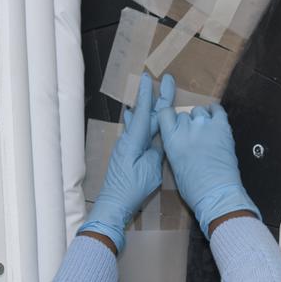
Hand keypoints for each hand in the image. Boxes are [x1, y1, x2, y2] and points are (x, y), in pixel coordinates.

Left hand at [79, 73, 173, 250]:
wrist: (114, 204)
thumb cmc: (133, 188)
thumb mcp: (151, 170)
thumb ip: (157, 152)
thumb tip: (159, 141)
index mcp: (134, 140)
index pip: (144, 112)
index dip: (148, 95)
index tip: (148, 77)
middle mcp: (129, 140)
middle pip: (146, 116)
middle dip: (155, 99)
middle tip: (166, 81)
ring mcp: (126, 147)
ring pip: (140, 123)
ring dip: (146, 108)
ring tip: (148, 93)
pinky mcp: (127, 154)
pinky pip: (136, 132)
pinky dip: (138, 121)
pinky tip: (132, 114)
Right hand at [158, 103, 259, 237]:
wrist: (216, 193)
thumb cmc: (193, 187)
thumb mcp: (174, 165)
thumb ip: (175, 147)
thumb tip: (180, 140)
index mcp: (171, 139)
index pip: (165, 114)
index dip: (170, 118)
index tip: (174, 124)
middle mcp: (186, 128)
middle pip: (183, 115)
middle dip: (187, 123)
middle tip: (193, 137)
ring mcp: (205, 125)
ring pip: (199, 110)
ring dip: (201, 118)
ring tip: (206, 131)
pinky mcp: (222, 127)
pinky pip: (218, 109)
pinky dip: (215, 111)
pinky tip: (215, 118)